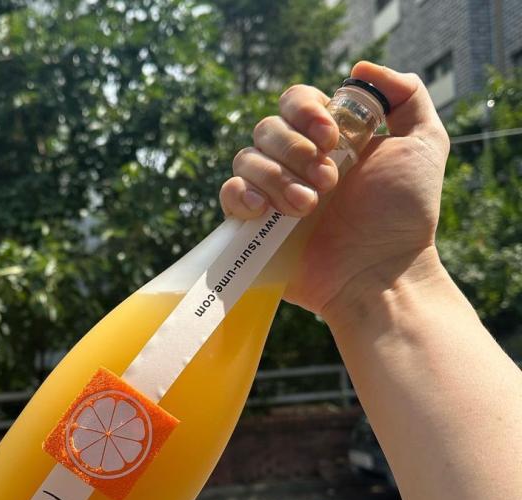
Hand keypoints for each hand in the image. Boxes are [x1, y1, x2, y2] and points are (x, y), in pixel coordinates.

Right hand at [219, 62, 450, 319]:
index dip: (306, 111)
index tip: (330, 136)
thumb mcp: (425, 145)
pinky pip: (229, 193)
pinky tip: (264, 211)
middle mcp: (296, 163)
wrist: (379, 274)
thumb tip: (357, 69)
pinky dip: (242, 195)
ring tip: (308, 208)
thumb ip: (406, 96)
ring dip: (277, 178)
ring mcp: (272, 195)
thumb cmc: (403, 216)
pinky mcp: (253, 227)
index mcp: (328, 140)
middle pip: (268, 127)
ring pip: (247, 158)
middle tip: (328, 182)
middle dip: (295, 150)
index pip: (296, 102)